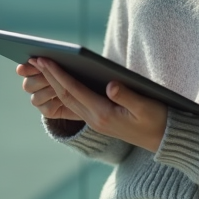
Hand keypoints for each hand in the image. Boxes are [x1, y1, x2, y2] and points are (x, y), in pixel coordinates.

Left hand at [28, 57, 168, 153]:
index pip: (74, 90)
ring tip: (41, 66)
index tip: (44, 59)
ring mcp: (96, 121)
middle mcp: (95, 119)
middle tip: (34, 58)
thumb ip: (128, 96)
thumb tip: (111, 85)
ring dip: (53, 82)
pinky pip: (75, 104)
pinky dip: (64, 90)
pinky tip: (59, 80)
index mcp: (104, 114)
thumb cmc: (158, 121)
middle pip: (65, 95)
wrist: (163, 140)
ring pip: (68, 100)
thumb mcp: (147, 107)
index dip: (58, 74)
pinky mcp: (100, 120)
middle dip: (49, 76)